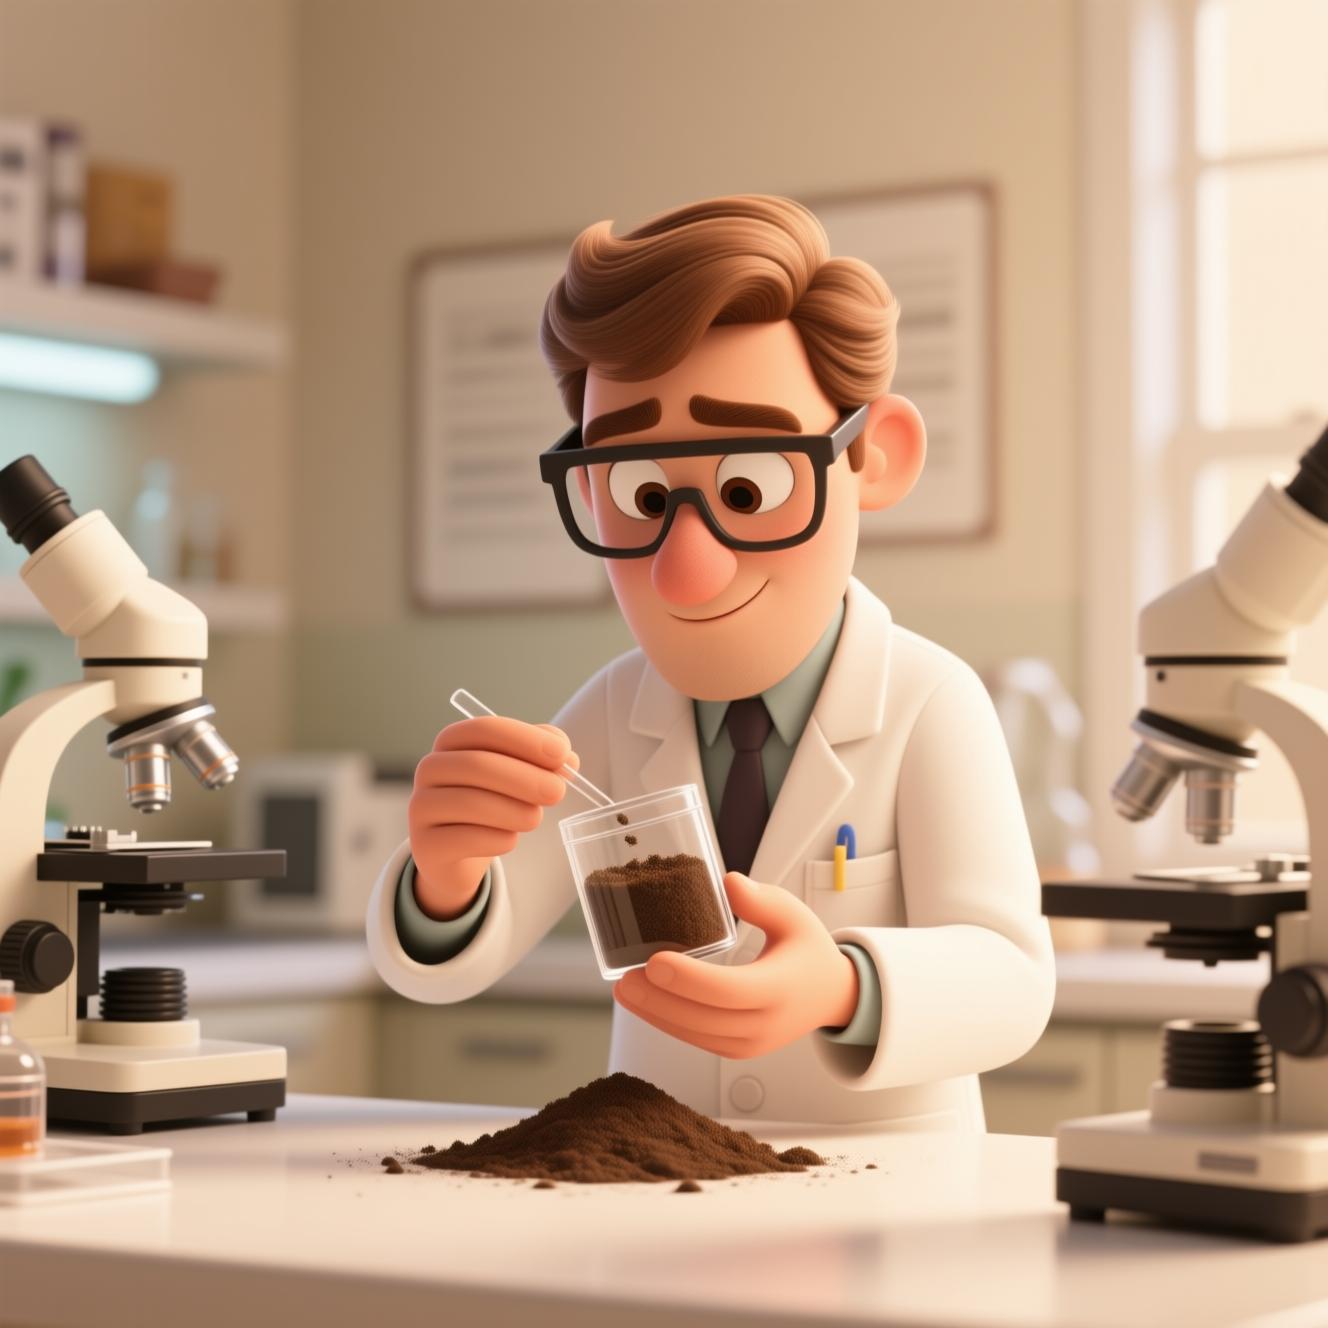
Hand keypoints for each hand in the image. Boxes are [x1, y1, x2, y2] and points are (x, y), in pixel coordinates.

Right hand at [408, 715, 577, 919]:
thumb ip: (543, 759)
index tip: (561, 754)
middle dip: (525, 778)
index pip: (485, 729)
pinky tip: (510, 839)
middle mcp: (430, 768)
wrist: (457, 854)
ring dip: (515, 811)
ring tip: (535, 818)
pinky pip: (465, 839)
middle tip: (558, 792)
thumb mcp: (517, 774)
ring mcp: (422, 806)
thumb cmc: (491, 802)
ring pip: (471, 803)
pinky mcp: (425, 845)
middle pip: (477, 765)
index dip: (525, 739)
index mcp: (452, 741)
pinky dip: (497, 839)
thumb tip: (568, 760)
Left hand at [613, 872, 859, 1058]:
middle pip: (704, 1019)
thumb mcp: (793, 915)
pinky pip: (697, 1040)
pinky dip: (668, 1023)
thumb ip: (761, 901)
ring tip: (624, 989)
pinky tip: (645, 1003)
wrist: (831, 995)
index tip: (655, 961)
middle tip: (624, 978)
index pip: (730, 990)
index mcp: (780, 988)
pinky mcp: (738, 1050)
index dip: (689, 980)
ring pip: (695, 1035)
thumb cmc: (808, 951)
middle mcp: (765, 1023)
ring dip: (656, 1014)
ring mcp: (751, 1043)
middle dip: (659, 1001)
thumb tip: (728, 882)